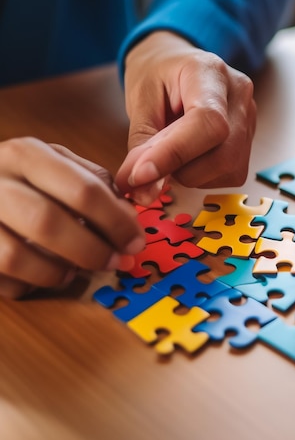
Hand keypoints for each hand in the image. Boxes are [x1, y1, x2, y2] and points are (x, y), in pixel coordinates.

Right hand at [0, 139, 143, 298]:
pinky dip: (29, 285)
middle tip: (116, 262)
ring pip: (18, 257)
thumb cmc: (24, 177)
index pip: (83, 190)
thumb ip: (96, 185)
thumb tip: (129, 219)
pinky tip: (43, 275)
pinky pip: (1, 279)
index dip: (116, 221)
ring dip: (57, 271)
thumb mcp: (59, 164)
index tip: (136, 242)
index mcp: (26, 154)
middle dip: (92, 250)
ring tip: (75, 270)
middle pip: (49, 224)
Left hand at [115, 31, 255, 203]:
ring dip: (190, 174)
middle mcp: (240, 95)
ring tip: (170, 153)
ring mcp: (250, 118)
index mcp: (210, 72)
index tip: (141, 175)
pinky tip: (188, 157)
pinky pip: (230, 173)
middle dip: (181, 169)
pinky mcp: (250, 141)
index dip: (175, 153)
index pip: (206, 120)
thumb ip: (142, 144)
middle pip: (223, 152)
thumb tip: (142, 189)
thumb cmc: (157, 76)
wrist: (177, 64)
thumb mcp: (139, 100)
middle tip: (147, 167)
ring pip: (228, 167)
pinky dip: (202, 176)